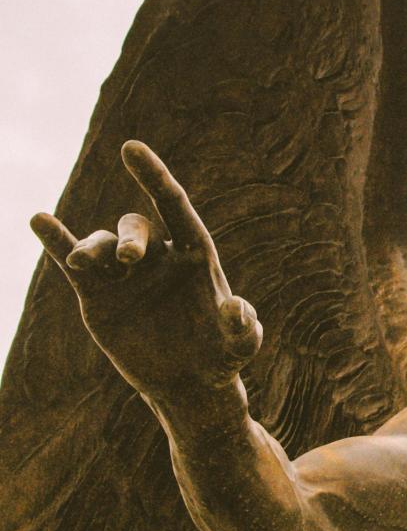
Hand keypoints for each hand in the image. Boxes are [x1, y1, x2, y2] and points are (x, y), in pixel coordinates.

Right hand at [30, 141, 261, 402]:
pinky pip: (74, 266)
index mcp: (194, 253)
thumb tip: (236, 308)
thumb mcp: (240, 344)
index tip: (131, 147)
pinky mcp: (101, 297)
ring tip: (83, 263)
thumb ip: (243, 325)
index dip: (154, 176)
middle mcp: (159, 257)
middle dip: (129, 237)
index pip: (174, 205)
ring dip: (92, 248)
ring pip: (102, 245)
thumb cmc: (222, 356)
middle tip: (129, 259)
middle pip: (137, 227)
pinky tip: (39, 220)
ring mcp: (127, 276)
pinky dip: (56, 242)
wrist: (189, 383)